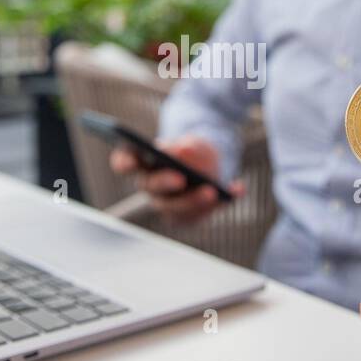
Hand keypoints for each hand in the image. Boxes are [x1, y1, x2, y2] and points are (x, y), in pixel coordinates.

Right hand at [109, 134, 242, 222]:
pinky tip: (237, 189)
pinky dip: (222, 201)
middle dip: (165, 183)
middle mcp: (150, 187)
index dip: (123, 162)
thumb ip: (186, 147)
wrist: (207, 163)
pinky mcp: (188, 217)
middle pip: (152, 187)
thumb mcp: (193, 142)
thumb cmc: (191, 150)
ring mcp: (168, 205)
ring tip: (212, 192)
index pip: (124, 162)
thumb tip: (183, 152)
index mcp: (142, 163)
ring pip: (176, 209)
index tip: (130, 161)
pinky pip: (203, 214)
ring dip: (195, 201)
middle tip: (180, 178)